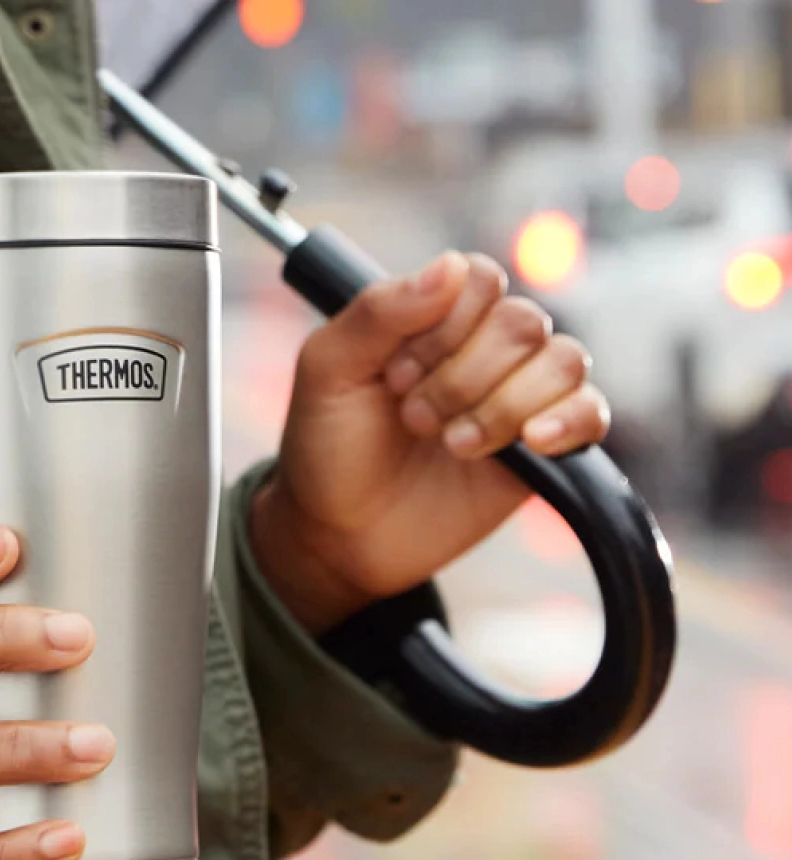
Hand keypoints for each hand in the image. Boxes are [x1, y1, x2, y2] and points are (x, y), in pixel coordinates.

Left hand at [251, 251, 609, 633]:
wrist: (339, 534)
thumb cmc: (328, 447)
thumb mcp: (328, 369)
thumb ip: (379, 311)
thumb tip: (449, 266)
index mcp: (434, 316)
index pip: (481, 280)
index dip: (445, 326)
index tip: (395, 375)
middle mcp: (483, 347)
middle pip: (523, 323)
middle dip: (463, 377)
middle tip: (413, 419)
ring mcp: (517, 394)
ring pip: (563, 361)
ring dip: (502, 406)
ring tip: (453, 445)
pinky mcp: (545, 448)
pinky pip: (592, 411)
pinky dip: (568, 421)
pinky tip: (530, 442)